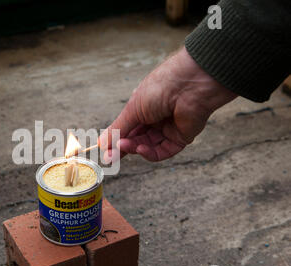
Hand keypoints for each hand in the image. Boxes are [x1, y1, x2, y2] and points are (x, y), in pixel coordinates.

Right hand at [99, 47, 236, 161]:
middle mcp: (156, 118)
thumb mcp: (133, 109)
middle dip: (123, 147)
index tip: (104, 151)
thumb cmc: (160, 87)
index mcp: (143, 108)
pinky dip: (151, 153)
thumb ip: (118, 129)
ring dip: (135, 148)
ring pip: (148, 146)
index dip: (116, 140)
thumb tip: (101, 143)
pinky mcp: (181, 137)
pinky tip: (141, 148)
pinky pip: (163, 151)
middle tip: (110, 156)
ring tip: (124, 145)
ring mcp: (169, 128)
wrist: (190, 84)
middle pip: (137, 140)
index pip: (127, 129)